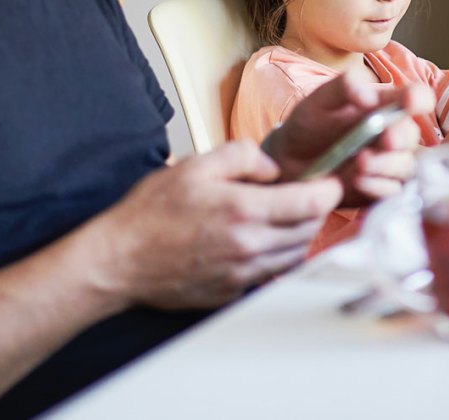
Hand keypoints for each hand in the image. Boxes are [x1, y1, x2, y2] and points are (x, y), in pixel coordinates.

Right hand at [89, 143, 341, 308]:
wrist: (119, 260)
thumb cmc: (151, 212)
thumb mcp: (196, 165)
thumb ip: (243, 156)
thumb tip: (272, 169)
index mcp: (244, 211)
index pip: (311, 203)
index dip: (328, 189)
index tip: (328, 180)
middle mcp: (250, 246)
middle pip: (309, 230)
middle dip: (316, 209)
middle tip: (306, 193)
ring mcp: (243, 274)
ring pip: (295, 254)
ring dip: (300, 234)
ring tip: (285, 215)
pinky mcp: (233, 292)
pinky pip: (272, 274)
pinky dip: (278, 256)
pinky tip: (262, 239)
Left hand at [262, 70, 430, 206]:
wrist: (289, 161)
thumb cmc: (311, 123)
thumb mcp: (322, 98)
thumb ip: (346, 86)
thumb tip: (369, 96)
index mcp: (386, 105)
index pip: (417, 97)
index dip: (418, 99)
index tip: (408, 102)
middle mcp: (393, 134)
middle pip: (412, 136)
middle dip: (400, 138)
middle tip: (385, 140)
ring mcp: (389, 163)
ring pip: (405, 166)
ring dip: (387, 164)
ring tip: (360, 163)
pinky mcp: (381, 189)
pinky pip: (392, 192)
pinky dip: (378, 186)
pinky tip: (358, 180)